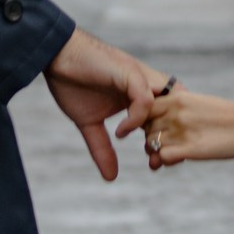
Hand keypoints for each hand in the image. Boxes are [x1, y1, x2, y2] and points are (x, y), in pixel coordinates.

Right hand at [45, 28, 165, 180]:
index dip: (167, 138)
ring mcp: (140, 78)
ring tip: (146, 149)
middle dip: (173, 137)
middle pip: (178, 108)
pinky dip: (137, 119)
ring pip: (169, 102)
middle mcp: (145, 85)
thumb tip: (110, 177)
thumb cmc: (72, 83)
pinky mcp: (130, 73)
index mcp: (139, 94)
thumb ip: (102, 148)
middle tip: (158, 161)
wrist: (55, 55)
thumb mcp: (89, 123)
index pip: (168, 115)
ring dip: (161, 129)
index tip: (156, 162)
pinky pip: (144, 100)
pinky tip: (121, 131)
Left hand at [140, 87, 233, 167]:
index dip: (145, 120)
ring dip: (156, 152)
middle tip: (163, 146)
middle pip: (146, 128)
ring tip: (169, 155)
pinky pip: (163, 156)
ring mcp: (181, 130)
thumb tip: (163, 125)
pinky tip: (177, 160)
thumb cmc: (227, 116)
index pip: (144, 108)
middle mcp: (175, 112)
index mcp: (177, 98)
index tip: (154, 128)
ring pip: (151, 143)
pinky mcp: (190, 149)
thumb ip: (178, 110)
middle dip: (151, 138)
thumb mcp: (198, 103)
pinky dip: (165, 161)